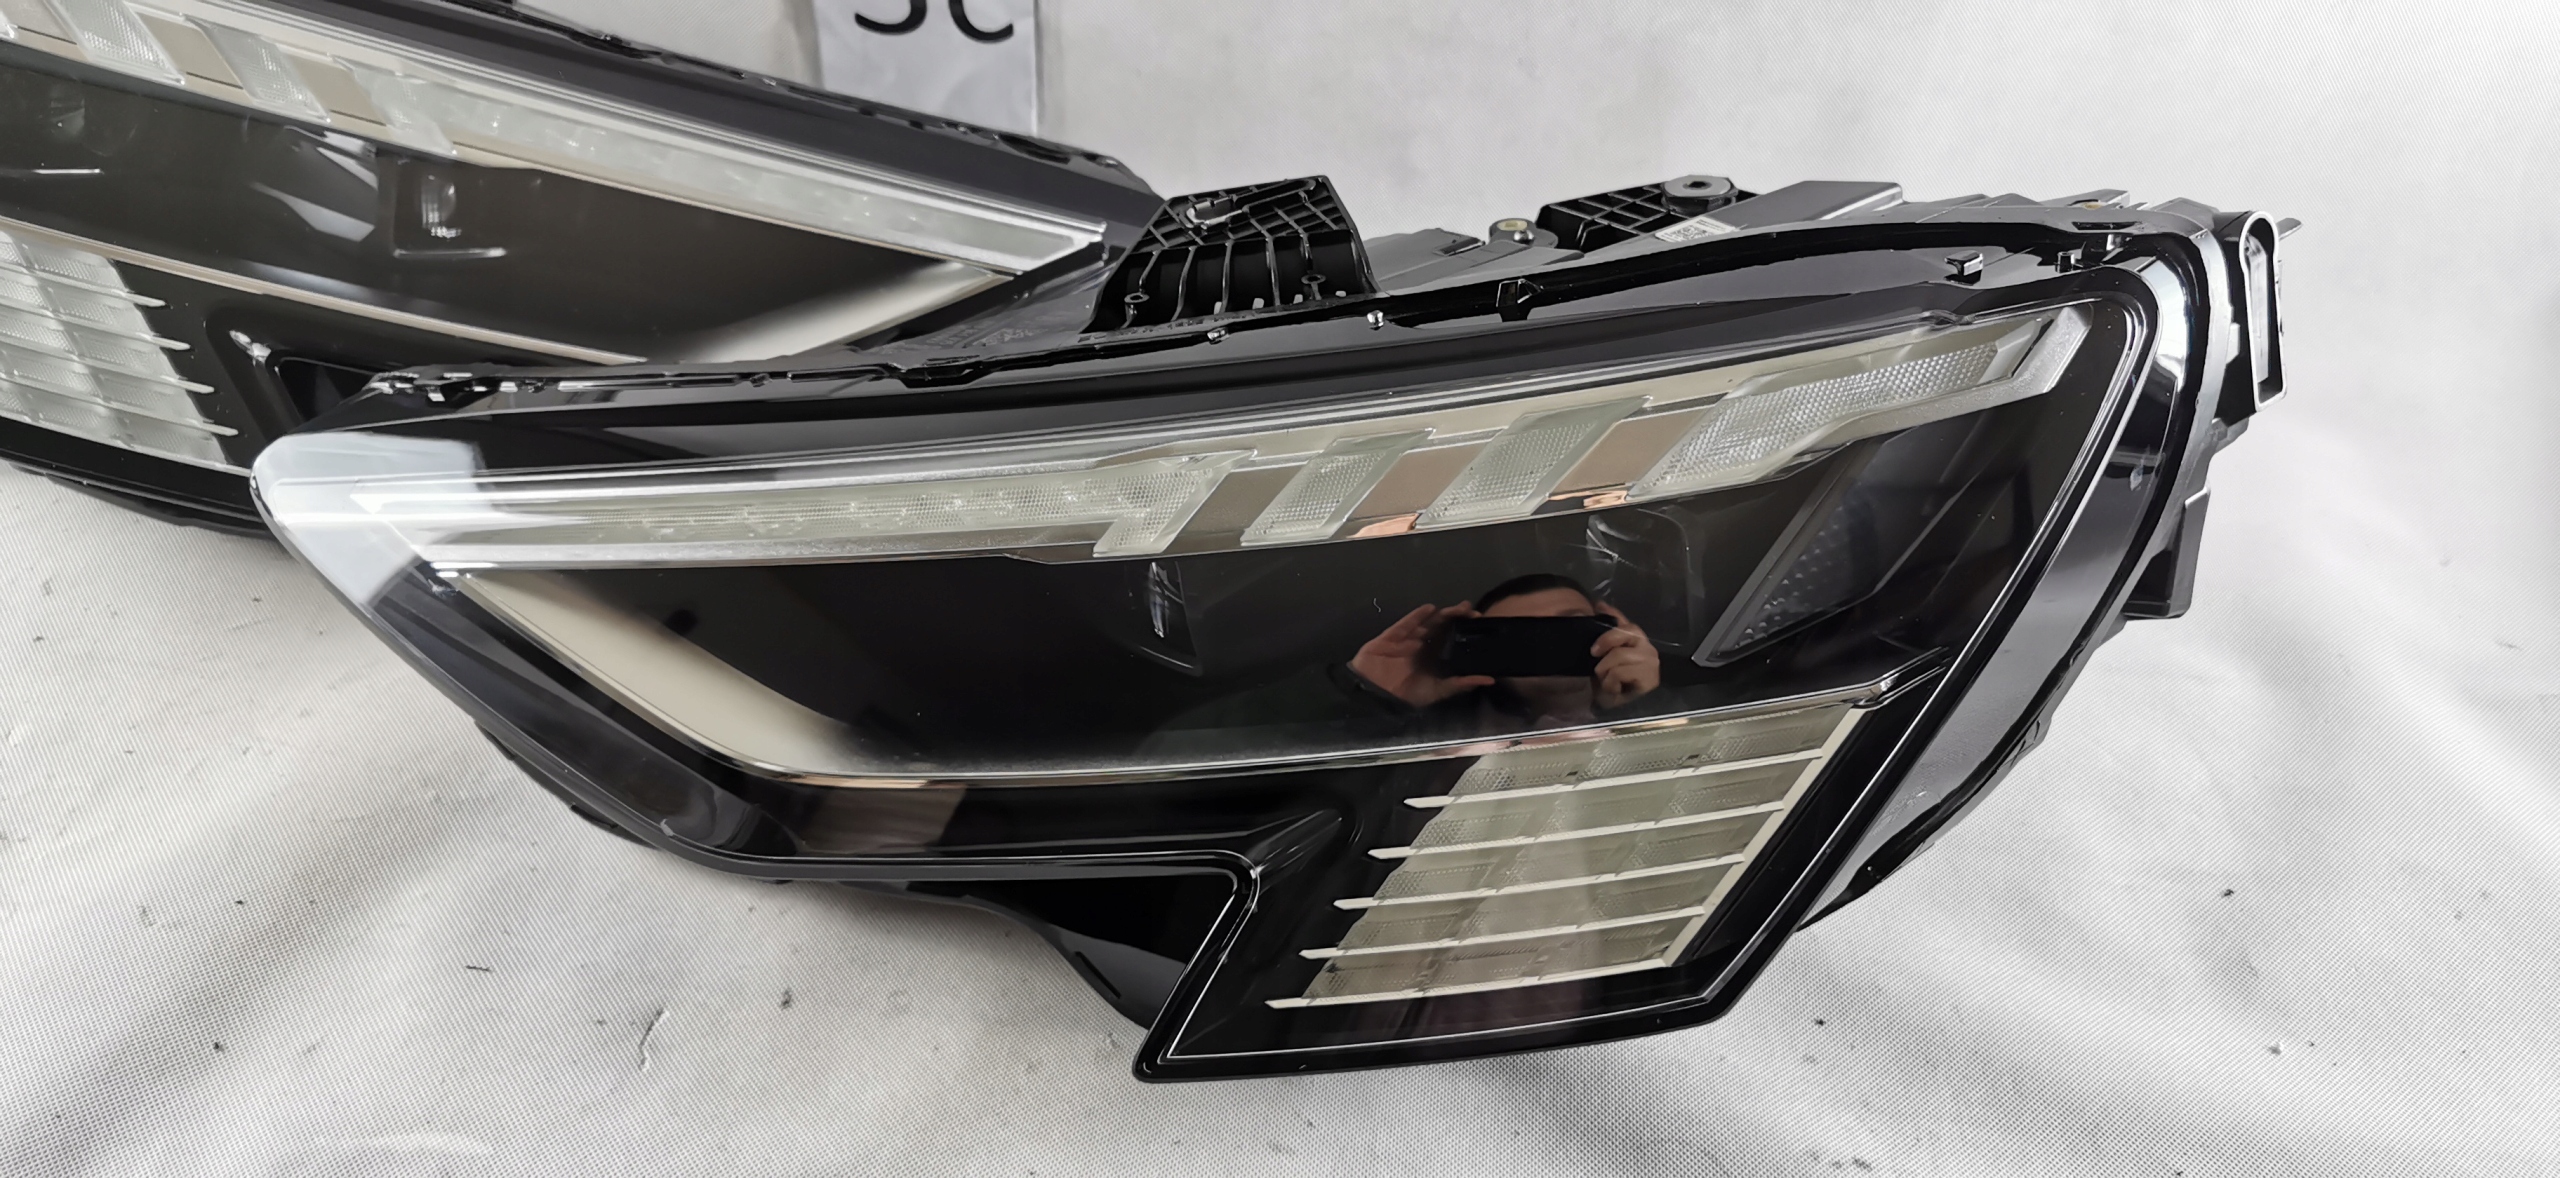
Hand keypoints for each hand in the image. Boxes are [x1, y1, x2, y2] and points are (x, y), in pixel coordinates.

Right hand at [1348, 603, 1494, 707]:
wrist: (1375, 697)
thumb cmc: (1404, 695)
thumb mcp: (1437, 691)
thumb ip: (1461, 684)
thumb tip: (1489, 679)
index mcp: (1432, 657)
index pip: (1450, 638)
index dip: (1462, 628)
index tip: (1478, 621)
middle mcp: (1421, 645)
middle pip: (1441, 626)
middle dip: (1456, 617)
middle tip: (1471, 610)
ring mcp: (1406, 639)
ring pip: (1427, 623)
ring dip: (1442, 615)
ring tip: (1458, 608)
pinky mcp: (1392, 636)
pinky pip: (1405, 624)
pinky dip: (1417, 616)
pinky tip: (1430, 609)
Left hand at [1591, 603, 1659, 708]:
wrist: (1620, 714)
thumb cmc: (1612, 685)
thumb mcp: (1603, 658)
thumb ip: (1606, 633)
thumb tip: (1600, 604)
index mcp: (1635, 641)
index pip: (1625, 621)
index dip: (1612, 614)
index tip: (1597, 608)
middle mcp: (1647, 648)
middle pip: (1625, 632)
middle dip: (1605, 644)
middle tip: (1595, 658)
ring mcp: (1651, 662)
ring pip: (1619, 655)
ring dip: (1606, 671)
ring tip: (1608, 681)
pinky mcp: (1651, 677)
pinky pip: (1621, 671)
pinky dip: (1612, 682)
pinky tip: (1616, 689)